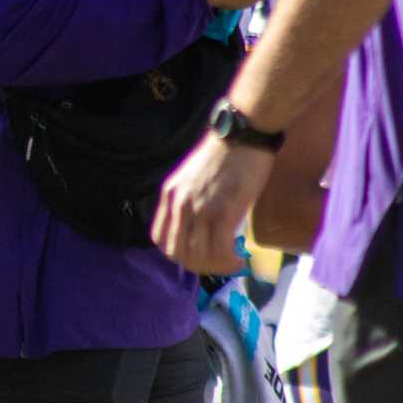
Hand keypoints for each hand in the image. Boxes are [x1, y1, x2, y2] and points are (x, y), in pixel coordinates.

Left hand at [151, 135, 275, 275]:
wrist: (243, 134)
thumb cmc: (226, 154)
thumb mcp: (193, 177)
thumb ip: (190, 199)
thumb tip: (200, 226)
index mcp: (170, 195)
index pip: (159, 238)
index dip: (177, 254)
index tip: (197, 255)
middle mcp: (179, 204)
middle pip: (177, 253)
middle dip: (198, 266)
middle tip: (218, 264)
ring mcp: (200, 209)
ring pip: (198, 256)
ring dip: (216, 267)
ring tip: (232, 263)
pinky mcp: (224, 211)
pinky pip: (220, 251)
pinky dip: (230, 262)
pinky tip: (241, 260)